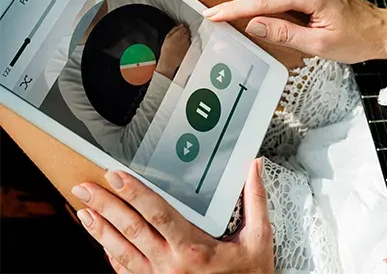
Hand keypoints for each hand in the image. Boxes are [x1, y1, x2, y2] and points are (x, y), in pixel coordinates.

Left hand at [71, 159, 273, 273]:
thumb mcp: (258, 239)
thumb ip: (254, 200)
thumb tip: (253, 168)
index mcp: (193, 248)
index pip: (157, 213)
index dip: (134, 193)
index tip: (116, 176)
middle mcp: (170, 264)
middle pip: (131, 230)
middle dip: (106, 206)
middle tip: (86, 188)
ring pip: (121, 252)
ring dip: (100, 230)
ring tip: (83, 211)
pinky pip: (126, 272)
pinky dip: (110, 256)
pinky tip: (101, 244)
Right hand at [156, 25, 190, 78]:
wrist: (169, 61)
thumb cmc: (166, 50)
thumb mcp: (167, 37)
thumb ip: (174, 29)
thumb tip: (179, 26)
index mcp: (179, 34)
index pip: (184, 27)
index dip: (182, 29)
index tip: (180, 30)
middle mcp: (185, 38)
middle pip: (188, 32)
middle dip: (184, 33)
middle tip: (179, 37)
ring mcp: (188, 44)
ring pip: (188, 38)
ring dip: (185, 39)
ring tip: (179, 44)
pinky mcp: (189, 49)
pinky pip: (189, 44)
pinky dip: (186, 45)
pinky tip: (181, 48)